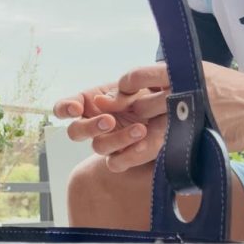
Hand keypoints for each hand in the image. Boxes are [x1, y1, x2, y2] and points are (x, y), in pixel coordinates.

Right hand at [54, 66, 169, 171]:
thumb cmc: (156, 88)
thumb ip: (126, 84)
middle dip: (90, 127)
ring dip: (117, 139)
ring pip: (98, 147)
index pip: (63, 108)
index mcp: (90, 102)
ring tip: (141, 129)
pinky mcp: (124, 157)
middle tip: (109, 121)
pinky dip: (127, 157)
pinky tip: (143, 146)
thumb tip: (102, 101)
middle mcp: (94, 123)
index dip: (65, 109)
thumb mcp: (143, 80)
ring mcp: (108, 141)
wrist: (180, 106)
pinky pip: (116, 163)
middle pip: (75, 132)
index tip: (76, 109)